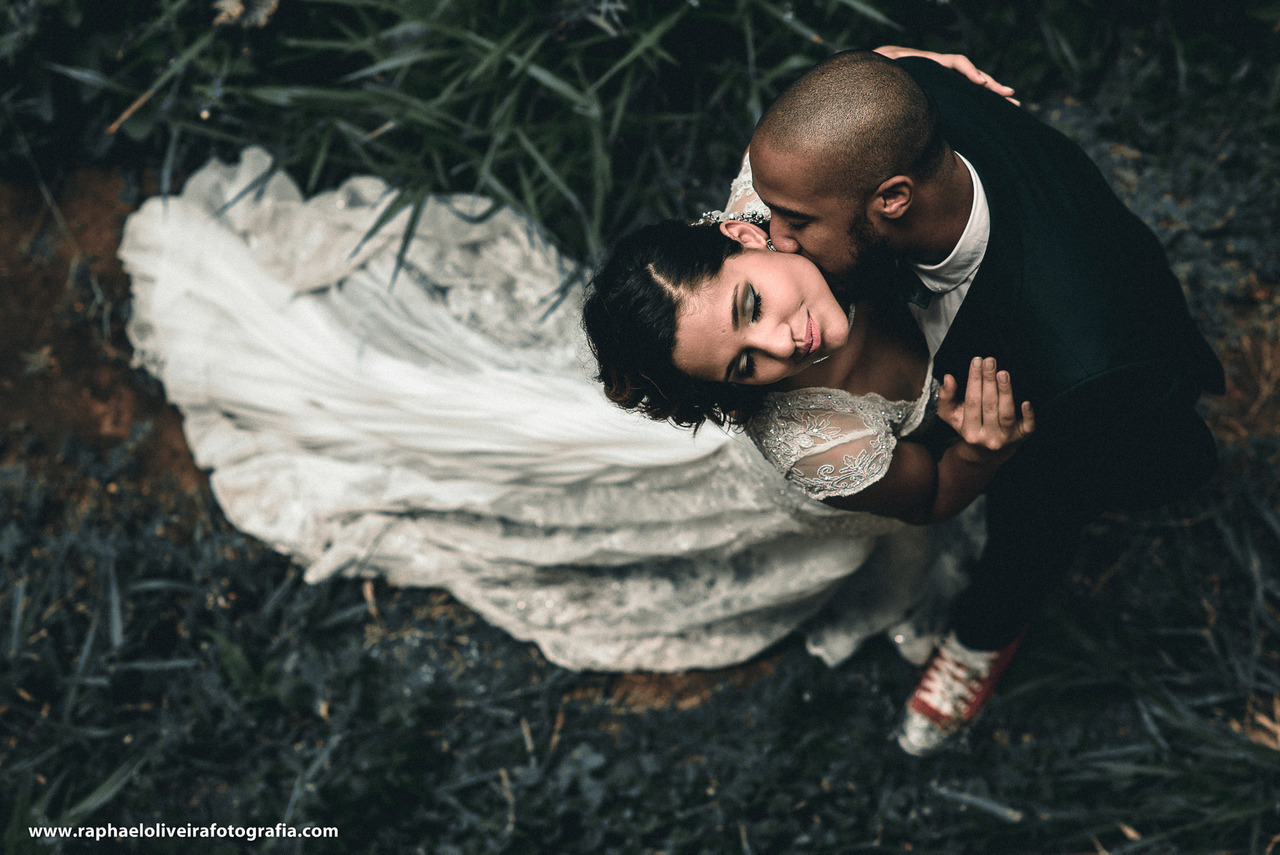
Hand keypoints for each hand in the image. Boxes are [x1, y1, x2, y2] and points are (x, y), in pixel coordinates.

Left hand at [873, 46, 1019, 105]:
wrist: (881, 73)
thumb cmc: (884, 70)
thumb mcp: (888, 66)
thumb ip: (894, 67)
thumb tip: (897, 66)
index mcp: (931, 63)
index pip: (956, 62)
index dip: (969, 71)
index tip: (979, 83)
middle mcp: (943, 71)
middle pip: (971, 74)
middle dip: (991, 85)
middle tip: (1009, 95)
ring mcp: (945, 82)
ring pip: (971, 86)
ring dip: (991, 94)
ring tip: (1012, 102)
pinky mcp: (943, 93)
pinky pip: (964, 96)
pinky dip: (978, 102)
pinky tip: (991, 111)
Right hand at [936, 357, 1034, 462]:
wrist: (988, 451)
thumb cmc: (970, 425)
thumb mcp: (951, 414)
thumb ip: (946, 396)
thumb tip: (948, 378)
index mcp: (969, 432)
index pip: (972, 402)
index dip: (974, 380)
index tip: (976, 361)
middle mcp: (987, 438)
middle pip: (989, 405)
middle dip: (989, 381)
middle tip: (990, 361)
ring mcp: (1006, 438)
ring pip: (1006, 413)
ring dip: (1006, 392)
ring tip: (1003, 373)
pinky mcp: (1021, 436)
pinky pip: (1027, 427)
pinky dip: (1028, 415)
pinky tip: (1026, 402)